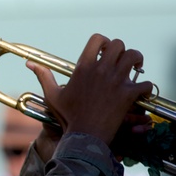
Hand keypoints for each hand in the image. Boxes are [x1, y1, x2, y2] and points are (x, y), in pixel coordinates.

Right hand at [28, 34, 153, 144]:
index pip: (98, 39)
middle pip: (119, 44)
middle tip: (123, 61)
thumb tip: (29, 64)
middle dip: (123, 51)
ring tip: (136, 70)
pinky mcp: (128, 95)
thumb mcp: (53, 95)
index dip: (104, 42)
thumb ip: (44, 76)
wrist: (84, 136)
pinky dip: (146, 88)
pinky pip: (145, 83)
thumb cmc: (68, 117)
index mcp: (84, 67)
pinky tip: (141, 93)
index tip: (106, 52)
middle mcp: (101, 70)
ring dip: (137, 62)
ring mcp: (116, 81)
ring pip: (135, 57)